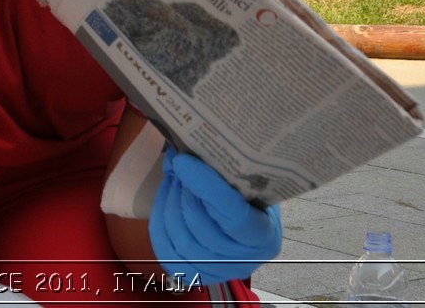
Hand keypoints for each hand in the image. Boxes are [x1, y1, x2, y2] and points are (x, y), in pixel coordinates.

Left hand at [149, 146, 280, 285]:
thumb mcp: (246, 179)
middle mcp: (246, 260)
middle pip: (203, 229)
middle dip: (183, 194)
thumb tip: (180, 150)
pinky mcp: (198, 274)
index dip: (206, 188)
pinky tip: (165, 200)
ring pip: (182, 241)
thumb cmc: (249, 194)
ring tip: (174, 180)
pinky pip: (167, 252)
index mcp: (264, 234)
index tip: (183, 161)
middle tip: (179, 167)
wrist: (250, 219)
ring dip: (170, 205)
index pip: (233, 215)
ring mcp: (221, 271)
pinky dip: (160, 223)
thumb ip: (220, 167)